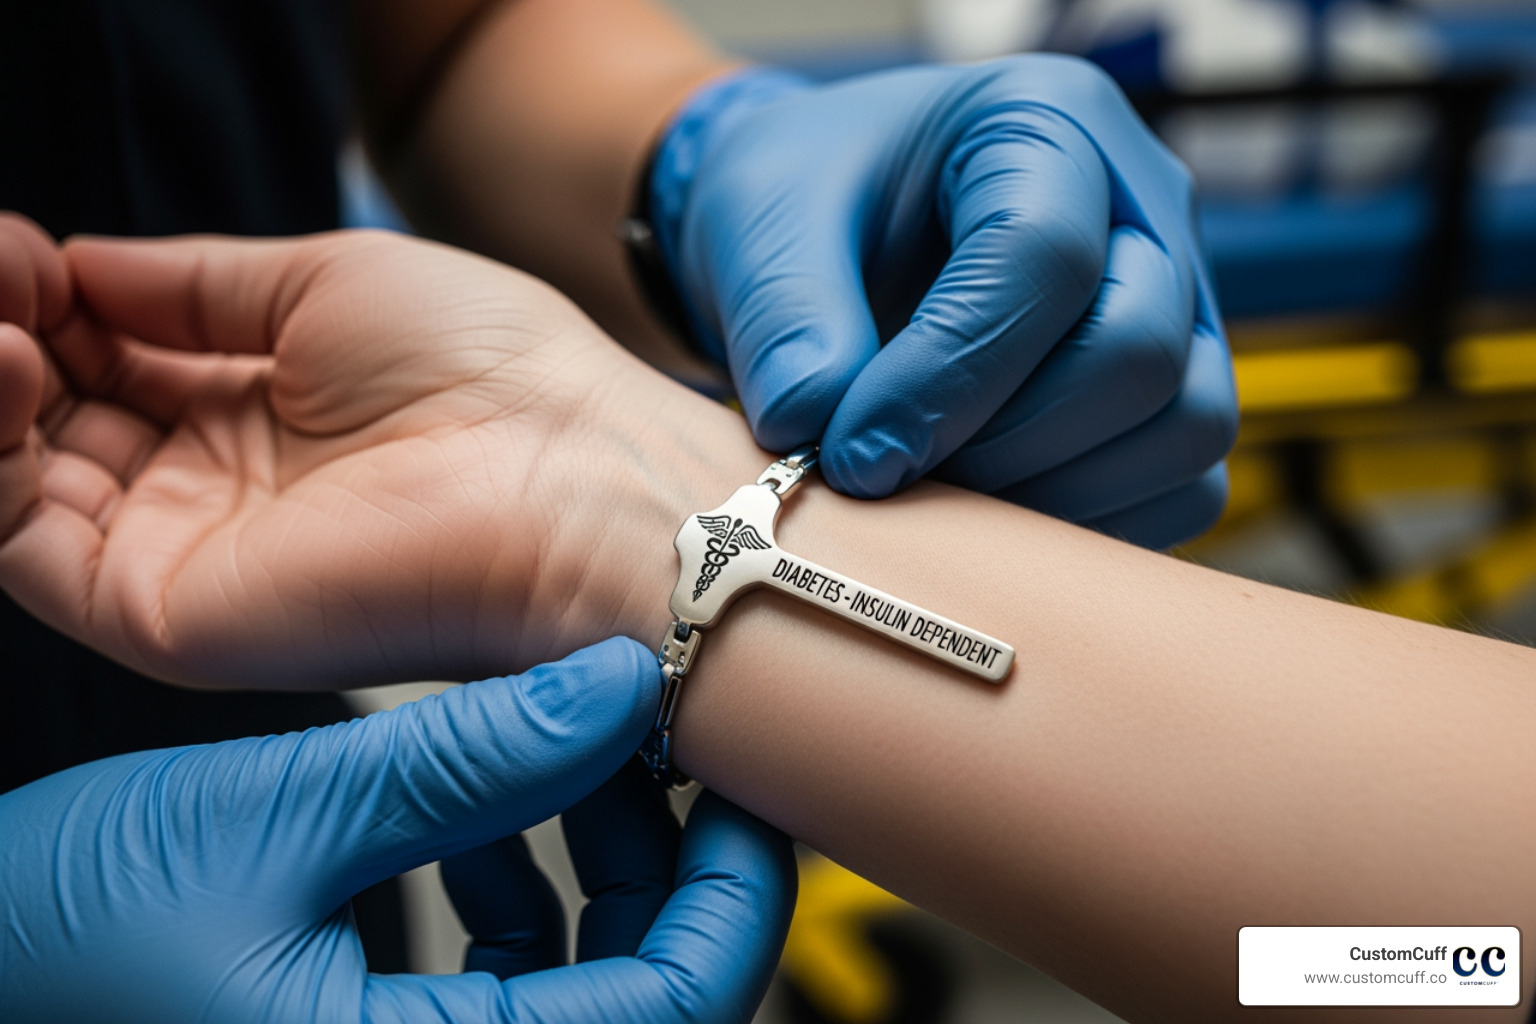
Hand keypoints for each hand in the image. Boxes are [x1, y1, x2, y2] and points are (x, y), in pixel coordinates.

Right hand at [0, 226, 756, 687]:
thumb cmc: (492, 370)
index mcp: (260, 411)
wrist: (570, 474)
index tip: (27, 248)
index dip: (55, 297)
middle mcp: (214, 489)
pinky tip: (11, 365)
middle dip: (13, 337)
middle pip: (56, 416)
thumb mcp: (326, 284)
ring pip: (21, 479)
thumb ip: (192, 283)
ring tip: (6, 321)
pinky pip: (22, 545)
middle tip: (2, 276)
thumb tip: (80, 263)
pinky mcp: (168, 615)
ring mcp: (188, 553)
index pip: (111, 355)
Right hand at [0, 638, 796, 1023]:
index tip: (742, 787)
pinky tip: (464, 817)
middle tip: (636, 744)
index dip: (736, 894)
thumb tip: (615, 683)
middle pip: (645, 993)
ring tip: (542, 758)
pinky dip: (512, 893)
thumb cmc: (56, 932)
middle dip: (658, 864)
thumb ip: (463, 760)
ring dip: (585, 865)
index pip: (676, 1010)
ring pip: (578, 981)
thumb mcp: (272, 821)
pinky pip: (501, 981)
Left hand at [652, 56, 1237, 547]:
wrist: (829, 231)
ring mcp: (1178, 305)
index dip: (947, 376)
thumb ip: (786, 318)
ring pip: (1185, 426)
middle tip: (890, 473)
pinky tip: (988, 514)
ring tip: (936, 493)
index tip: (854, 451)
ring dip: (1054, 492)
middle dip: (1004, 443)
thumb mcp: (764, 221)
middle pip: (1136, 349)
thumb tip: (812, 423)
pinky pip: (1186, 486)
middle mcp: (1141, 206)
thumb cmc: (810, 200)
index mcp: (1046, 122)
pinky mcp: (1176, 394)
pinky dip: (1091, 522)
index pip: (1045, 256)